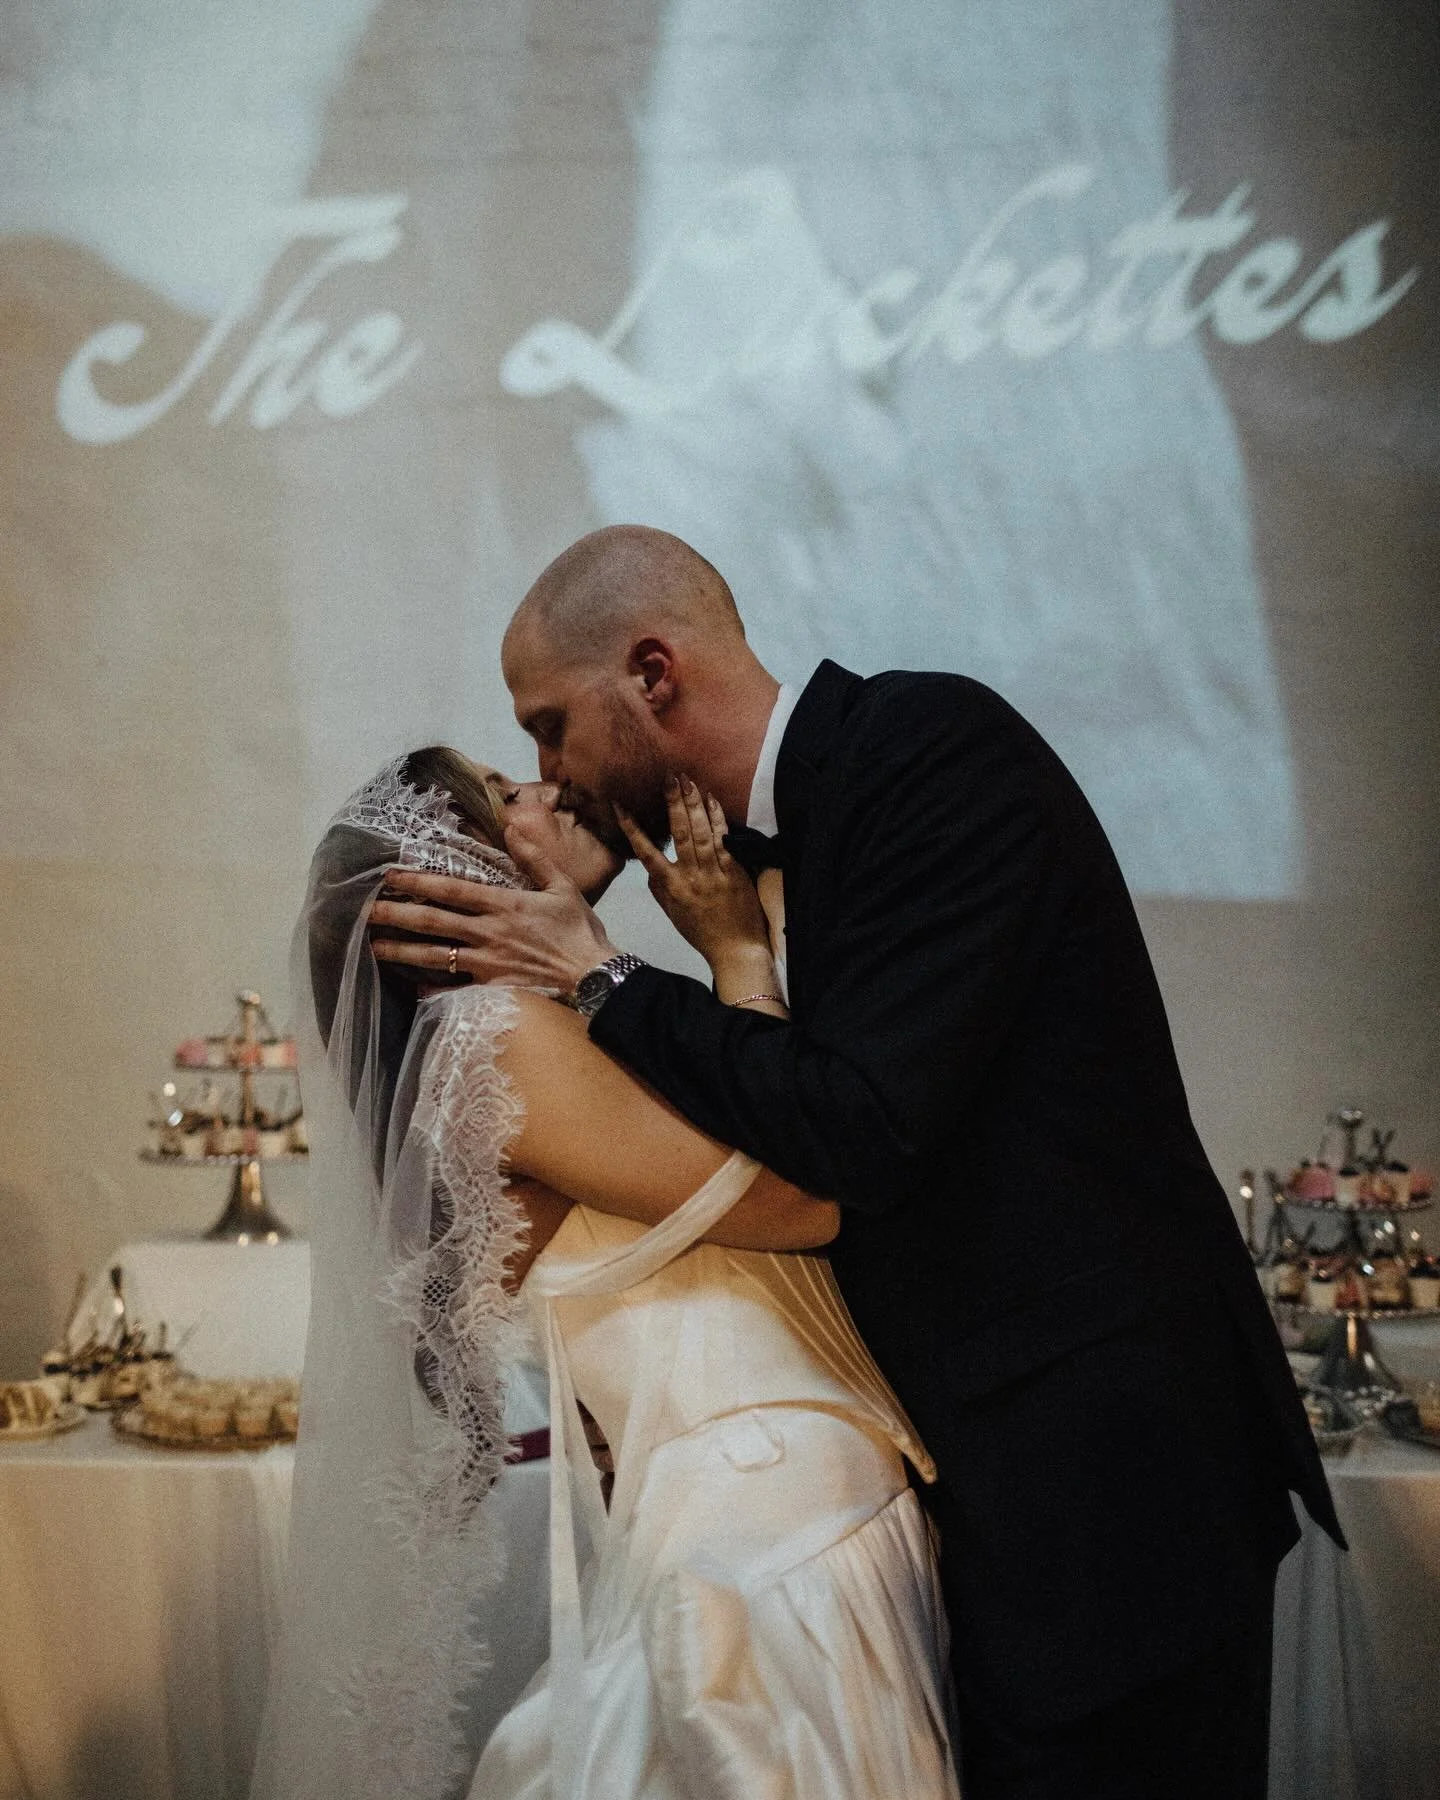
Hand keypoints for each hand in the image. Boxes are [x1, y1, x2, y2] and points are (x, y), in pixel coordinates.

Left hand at [369, 824, 615, 992]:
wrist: (594, 977)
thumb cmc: (580, 932)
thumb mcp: (562, 886)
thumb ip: (534, 858)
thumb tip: (511, 827)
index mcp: (504, 904)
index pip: (451, 890)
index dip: (418, 881)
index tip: (391, 875)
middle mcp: (488, 933)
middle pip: (433, 922)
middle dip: (396, 914)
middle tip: (365, 910)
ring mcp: (486, 964)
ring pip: (434, 955)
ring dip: (401, 950)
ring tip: (373, 946)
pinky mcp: (491, 988)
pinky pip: (453, 989)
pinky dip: (430, 988)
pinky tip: (410, 985)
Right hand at [617, 778, 773, 978]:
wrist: (736, 950)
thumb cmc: (702, 933)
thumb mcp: (672, 914)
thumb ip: (659, 889)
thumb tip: (649, 868)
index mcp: (671, 887)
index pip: (646, 853)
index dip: (633, 828)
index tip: (621, 806)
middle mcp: (690, 876)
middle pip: (679, 833)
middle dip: (672, 802)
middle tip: (668, 777)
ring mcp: (714, 872)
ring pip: (701, 832)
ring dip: (694, 804)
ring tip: (688, 781)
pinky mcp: (735, 871)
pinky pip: (724, 840)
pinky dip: (718, 819)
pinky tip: (713, 801)